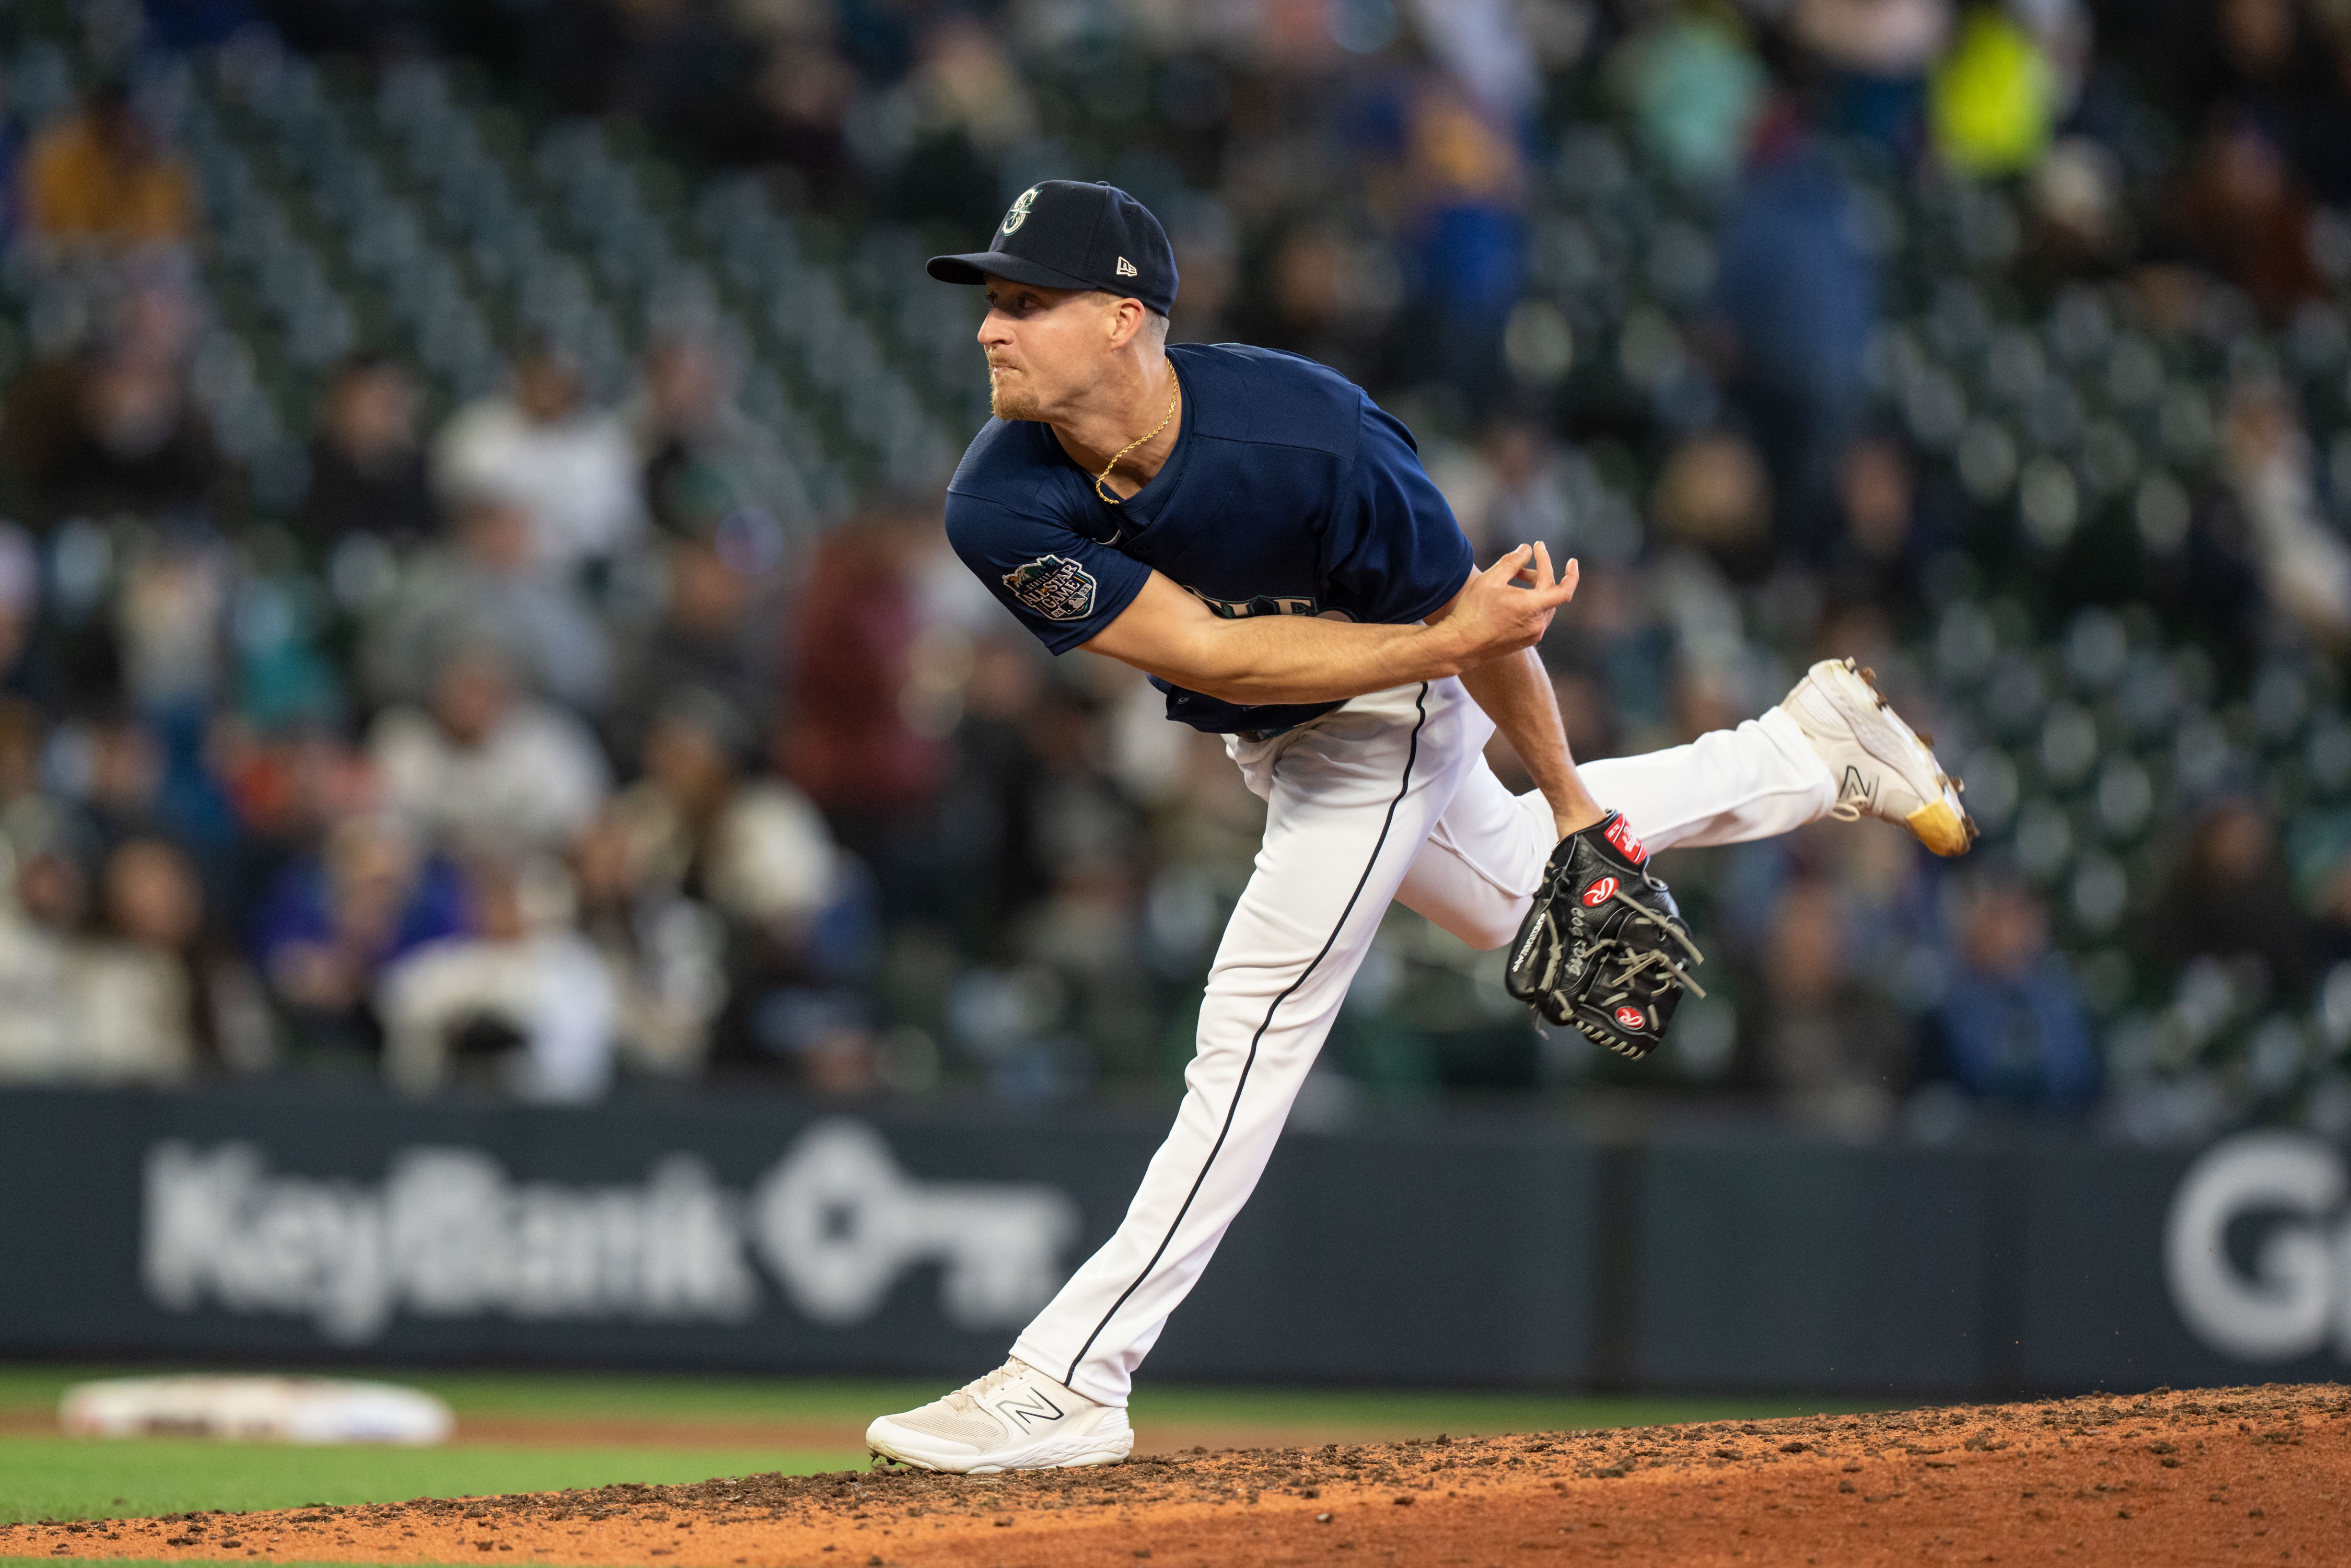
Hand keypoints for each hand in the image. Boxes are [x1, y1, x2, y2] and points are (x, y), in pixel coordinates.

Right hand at [1433, 543, 1579, 666]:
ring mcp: (1533, 635)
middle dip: (1540, 572)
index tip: (1571, 561)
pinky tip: (1513, 598)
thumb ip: (1513, 561)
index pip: (1565, 589)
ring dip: (1535, 588)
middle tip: (1523, 561)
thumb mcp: (1491, 579)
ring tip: (1514, 578)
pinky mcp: (1525, 641)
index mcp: (1533, 607)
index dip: (1572, 574)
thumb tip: (1527, 550)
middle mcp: (1538, 623)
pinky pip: (1536, 617)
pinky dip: (1530, 603)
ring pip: (1544, 605)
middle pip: (1550, 592)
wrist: (1461, 644)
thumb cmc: (1473, 611)